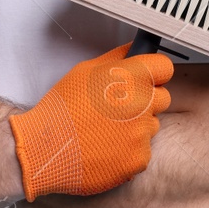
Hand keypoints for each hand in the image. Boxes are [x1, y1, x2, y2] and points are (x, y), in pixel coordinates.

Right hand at [8, 43, 173, 198]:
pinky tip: (107, 148)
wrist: (44, 150)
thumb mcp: (84, 71)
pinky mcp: (139, 158)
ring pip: (151, 125)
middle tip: (119, 108)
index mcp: (130, 78)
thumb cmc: (61, 110)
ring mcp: (142, 133)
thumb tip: (135, 49)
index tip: (146, 80)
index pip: (164, 68)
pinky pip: (143, 150)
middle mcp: (141, 104)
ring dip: (136, 127)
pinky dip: (129, 151)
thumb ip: (116, 58)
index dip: (154, 74)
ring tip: (106, 131)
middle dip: (145, 101)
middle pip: (162, 98)